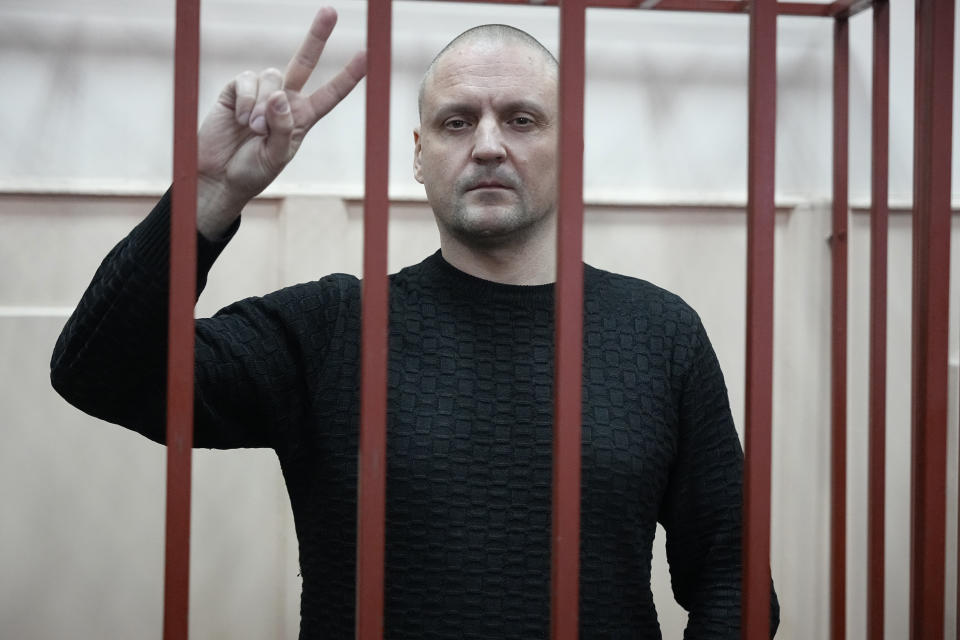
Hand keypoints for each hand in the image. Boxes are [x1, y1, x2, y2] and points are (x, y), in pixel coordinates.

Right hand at [196, 7, 365, 238]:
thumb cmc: (252, 172)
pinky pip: (247, 81)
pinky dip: (245, 101)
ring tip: (252, 129)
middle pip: (304, 61)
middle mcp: (284, 100)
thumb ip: (284, 128)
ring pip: (272, 76)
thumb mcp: (277, 156)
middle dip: (317, 36)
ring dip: (262, 105)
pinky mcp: (236, 90)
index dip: (348, 76)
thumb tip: (280, 95)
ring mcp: (260, 93)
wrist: (218, 176)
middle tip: (330, 11)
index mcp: (302, 118)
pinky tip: (238, 119)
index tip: (367, 55)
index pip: (330, 94)